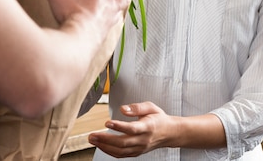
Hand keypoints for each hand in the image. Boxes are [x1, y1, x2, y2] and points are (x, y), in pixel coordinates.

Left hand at [88, 102, 226, 156]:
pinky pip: (122, 155)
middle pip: (123, 142)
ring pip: (121, 151)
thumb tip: (123, 109)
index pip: (132, 128)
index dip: (119, 127)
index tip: (107, 122)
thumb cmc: (158, 118)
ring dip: (105, 146)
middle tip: (92, 135)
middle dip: (106, 139)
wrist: (170, 133)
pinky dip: (110, 152)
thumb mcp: (151, 107)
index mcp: (148, 127)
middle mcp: (143, 140)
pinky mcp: (137, 152)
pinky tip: (101, 146)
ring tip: (93, 140)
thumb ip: (136, 107)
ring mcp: (140, 148)